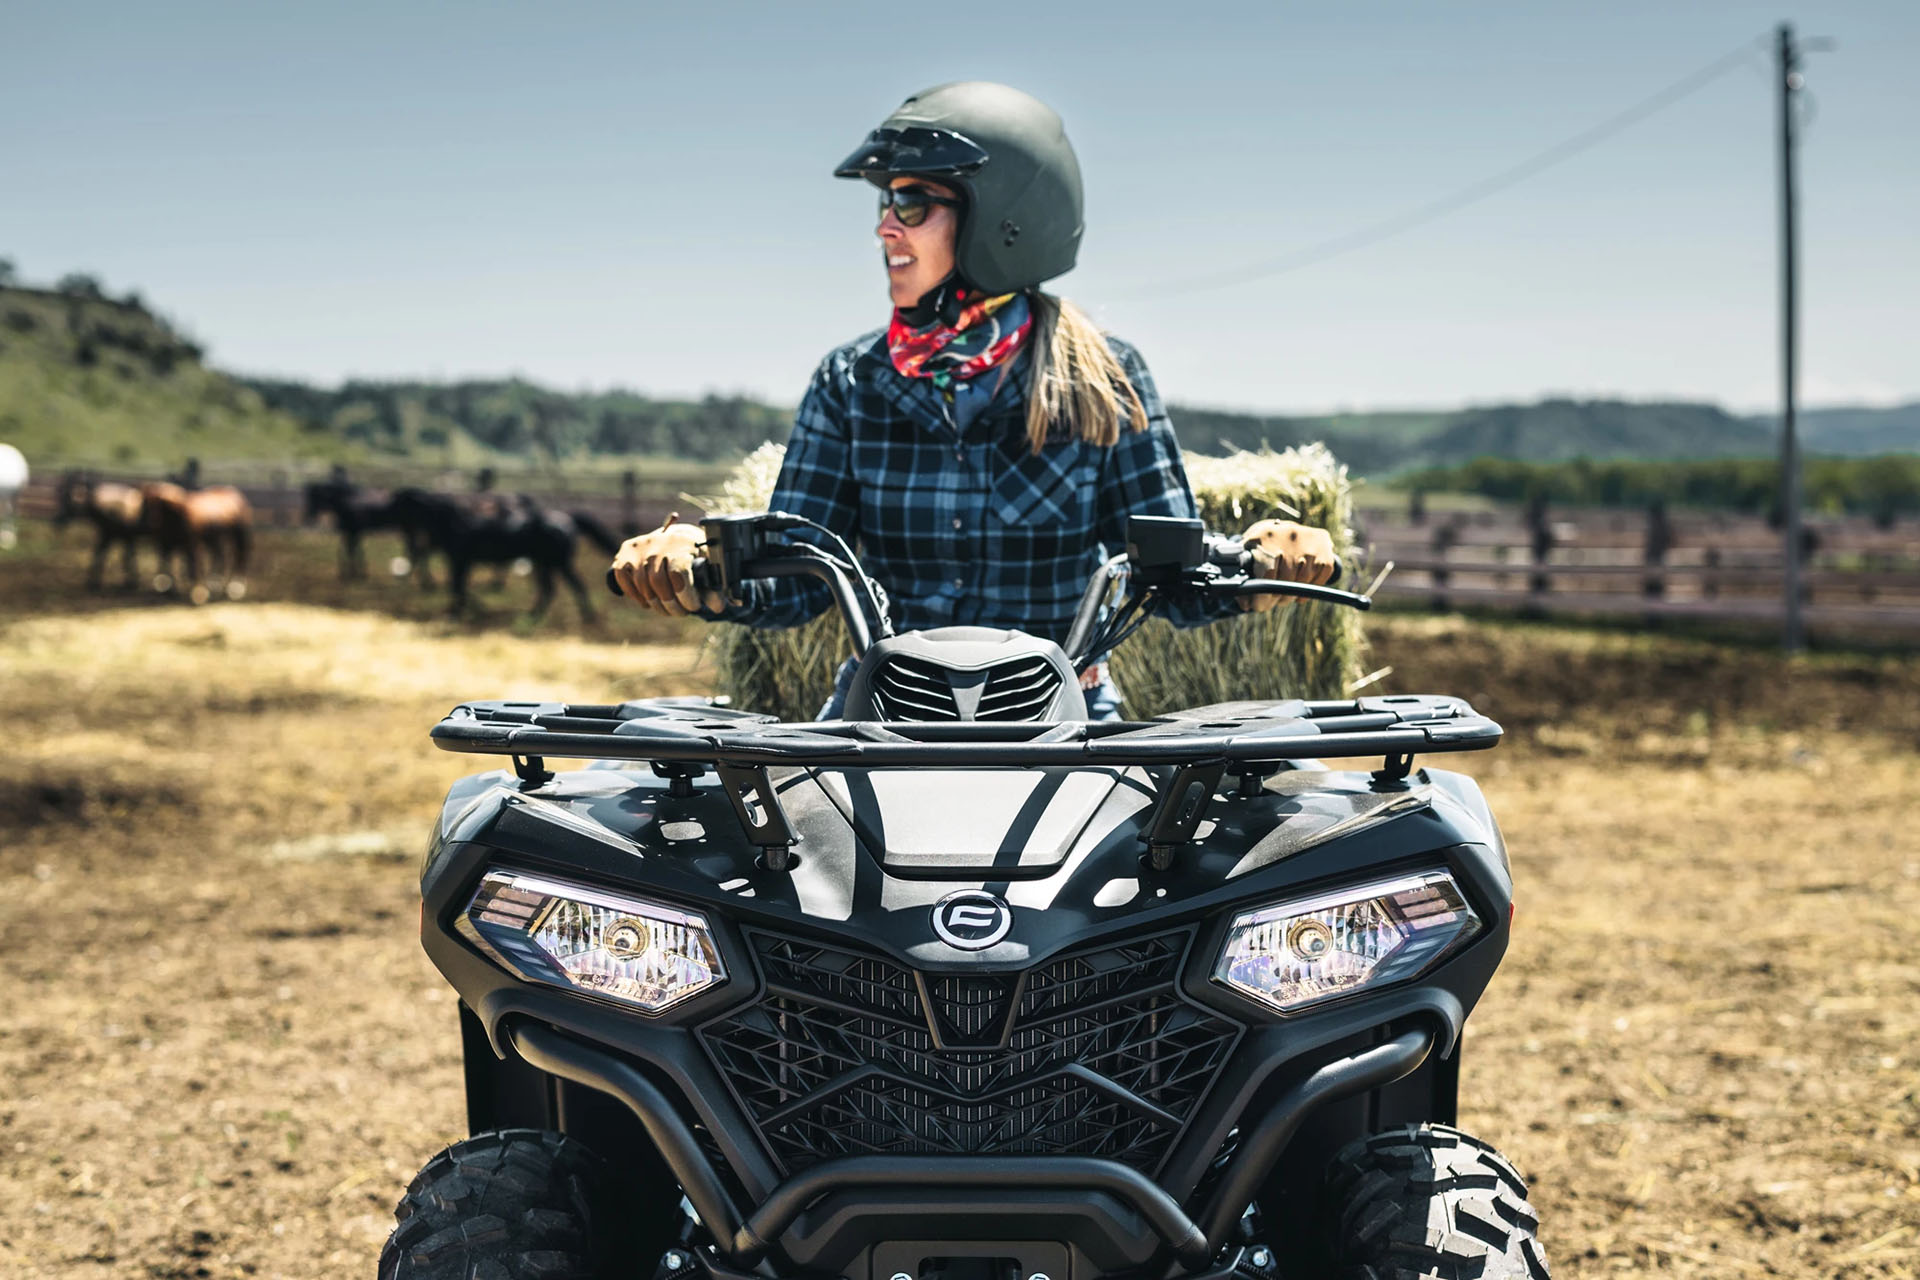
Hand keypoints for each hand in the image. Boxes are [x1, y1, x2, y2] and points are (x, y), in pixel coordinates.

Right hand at [609, 521, 724, 615]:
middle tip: (682, 612)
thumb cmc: (697, 556)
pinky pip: (623, 577)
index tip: (694, 607)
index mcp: (684, 541)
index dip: (686, 596)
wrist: (678, 536)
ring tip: (669, 609)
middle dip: (671, 604)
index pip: (679, 573)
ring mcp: (640, 545)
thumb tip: (718, 607)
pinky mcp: (625, 552)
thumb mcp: (709, 567)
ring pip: (642, 583)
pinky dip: (634, 594)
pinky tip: (648, 601)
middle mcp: (659, 541)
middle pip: (658, 581)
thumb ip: (714, 587)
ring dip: (656, 604)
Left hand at [1239, 519, 1336, 612]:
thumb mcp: (1247, 557)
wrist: (1280, 527)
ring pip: (1303, 581)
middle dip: (1276, 597)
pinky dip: (1311, 586)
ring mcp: (1308, 539)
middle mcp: (1288, 534)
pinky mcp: (1323, 545)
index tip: (1258, 605)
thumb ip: (1243, 578)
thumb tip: (1245, 604)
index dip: (1263, 596)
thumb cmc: (1260, 548)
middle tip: (1272, 600)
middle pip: (1286, 580)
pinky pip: (1321, 575)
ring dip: (1293, 594)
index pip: (1267, 574)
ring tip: (1284, 594)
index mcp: (1263, 536)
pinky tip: (1301, 589)